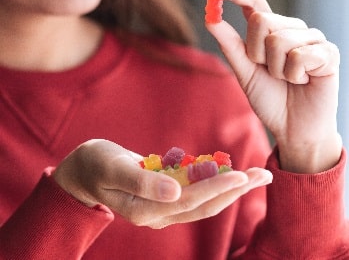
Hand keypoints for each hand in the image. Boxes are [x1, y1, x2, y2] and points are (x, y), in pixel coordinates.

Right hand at [53, 139, 271, 228]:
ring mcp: (163, 207)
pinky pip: (195, 192)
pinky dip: (214, 182)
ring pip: (204, 201)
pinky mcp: (166, 196)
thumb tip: (175, 191)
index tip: (242, 175)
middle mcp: (159, 213)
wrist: (85, 170)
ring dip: (231, 188)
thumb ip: (142, 180)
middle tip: (264, 175)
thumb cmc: (95, 164)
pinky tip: (229, 172)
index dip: (216, 188)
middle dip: (235, 191)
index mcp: (145, 210)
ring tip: (256, 175)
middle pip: (205, 205)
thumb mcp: (113, 168)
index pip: (190, 200)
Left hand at [205, 0, 341, 172]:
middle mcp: (291, 29)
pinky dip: (294, 76)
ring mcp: (311, 40)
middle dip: (256, 54)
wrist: (292, 127)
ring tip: (287, 79)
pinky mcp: (328, 53)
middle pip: (261, 21)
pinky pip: (300, 55)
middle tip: (269, 72)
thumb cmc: (270, 99)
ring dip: (276, 69)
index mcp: (270, 32)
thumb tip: (210, 18)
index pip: (254, 2)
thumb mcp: (244, 71)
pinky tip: (303, 82)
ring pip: (279, 39)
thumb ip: (230, 45)